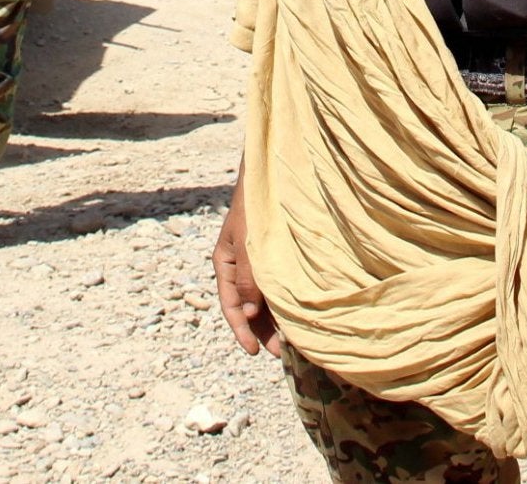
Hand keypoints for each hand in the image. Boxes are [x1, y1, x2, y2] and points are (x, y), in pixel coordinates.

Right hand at [212, 174, 280, 357]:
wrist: (271, 174)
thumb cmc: (256, 206)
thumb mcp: (249, 242)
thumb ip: (249, 278)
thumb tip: (250, 313)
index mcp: (226, 263)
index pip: (231, 305)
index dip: (241, 330)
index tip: (254, 352)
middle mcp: (241, 267)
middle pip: (248, 306)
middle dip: (262, 330)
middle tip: (281, 352)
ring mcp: (258, 262)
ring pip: (264, 298)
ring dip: (275, 318)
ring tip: (293, 339)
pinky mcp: (276, 257)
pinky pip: (277, 285)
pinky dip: (285, 300)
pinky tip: (300, 312)